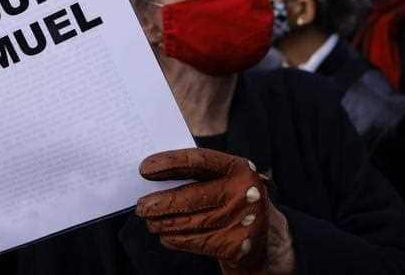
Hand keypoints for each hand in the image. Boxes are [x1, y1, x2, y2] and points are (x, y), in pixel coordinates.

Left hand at [136, 148, 288, 273]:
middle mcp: (244, 191)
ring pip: (190, 222)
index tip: (144, 168)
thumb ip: (197, 174)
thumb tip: (153, 175)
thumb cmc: (231, 198)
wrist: (264, 235)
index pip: (199, 160)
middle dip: (161, 202)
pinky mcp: (237, 244)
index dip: (169, 162)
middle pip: (192, 196)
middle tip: (140, 206)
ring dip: (164, 223)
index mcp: (239, 167)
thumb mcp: (224, 179)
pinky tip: (167, 236)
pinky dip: (176, 239)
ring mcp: (243, 219)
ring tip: (150, 221)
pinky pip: (195, 241)